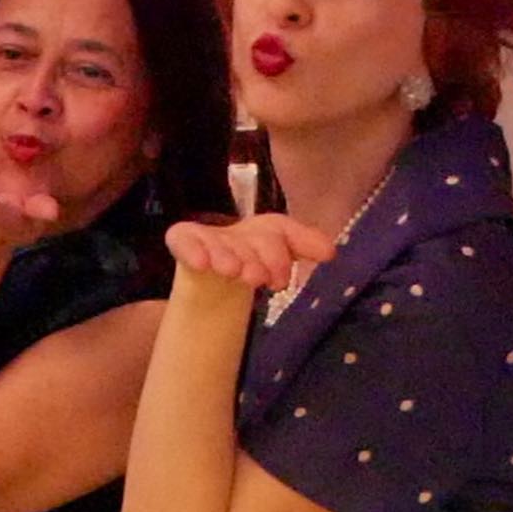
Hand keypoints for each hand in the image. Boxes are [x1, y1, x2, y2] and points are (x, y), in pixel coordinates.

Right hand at [165, 212, 334, 290]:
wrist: (213, 281)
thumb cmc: (252, 260)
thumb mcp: (280, 255)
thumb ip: (305, 246)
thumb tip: (331, 252)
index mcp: (264, 230)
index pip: (278, 231)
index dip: (280, 253)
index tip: (279, 281)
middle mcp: (237, 230)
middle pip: (249, 240)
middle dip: (254, 258)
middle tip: (255, 278)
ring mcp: (208, 236)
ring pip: (220, 244)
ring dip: (227, 256)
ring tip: (231, 270)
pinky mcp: (182, 238)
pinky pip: (183, 240)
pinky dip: (192, 250)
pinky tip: (201, 263)